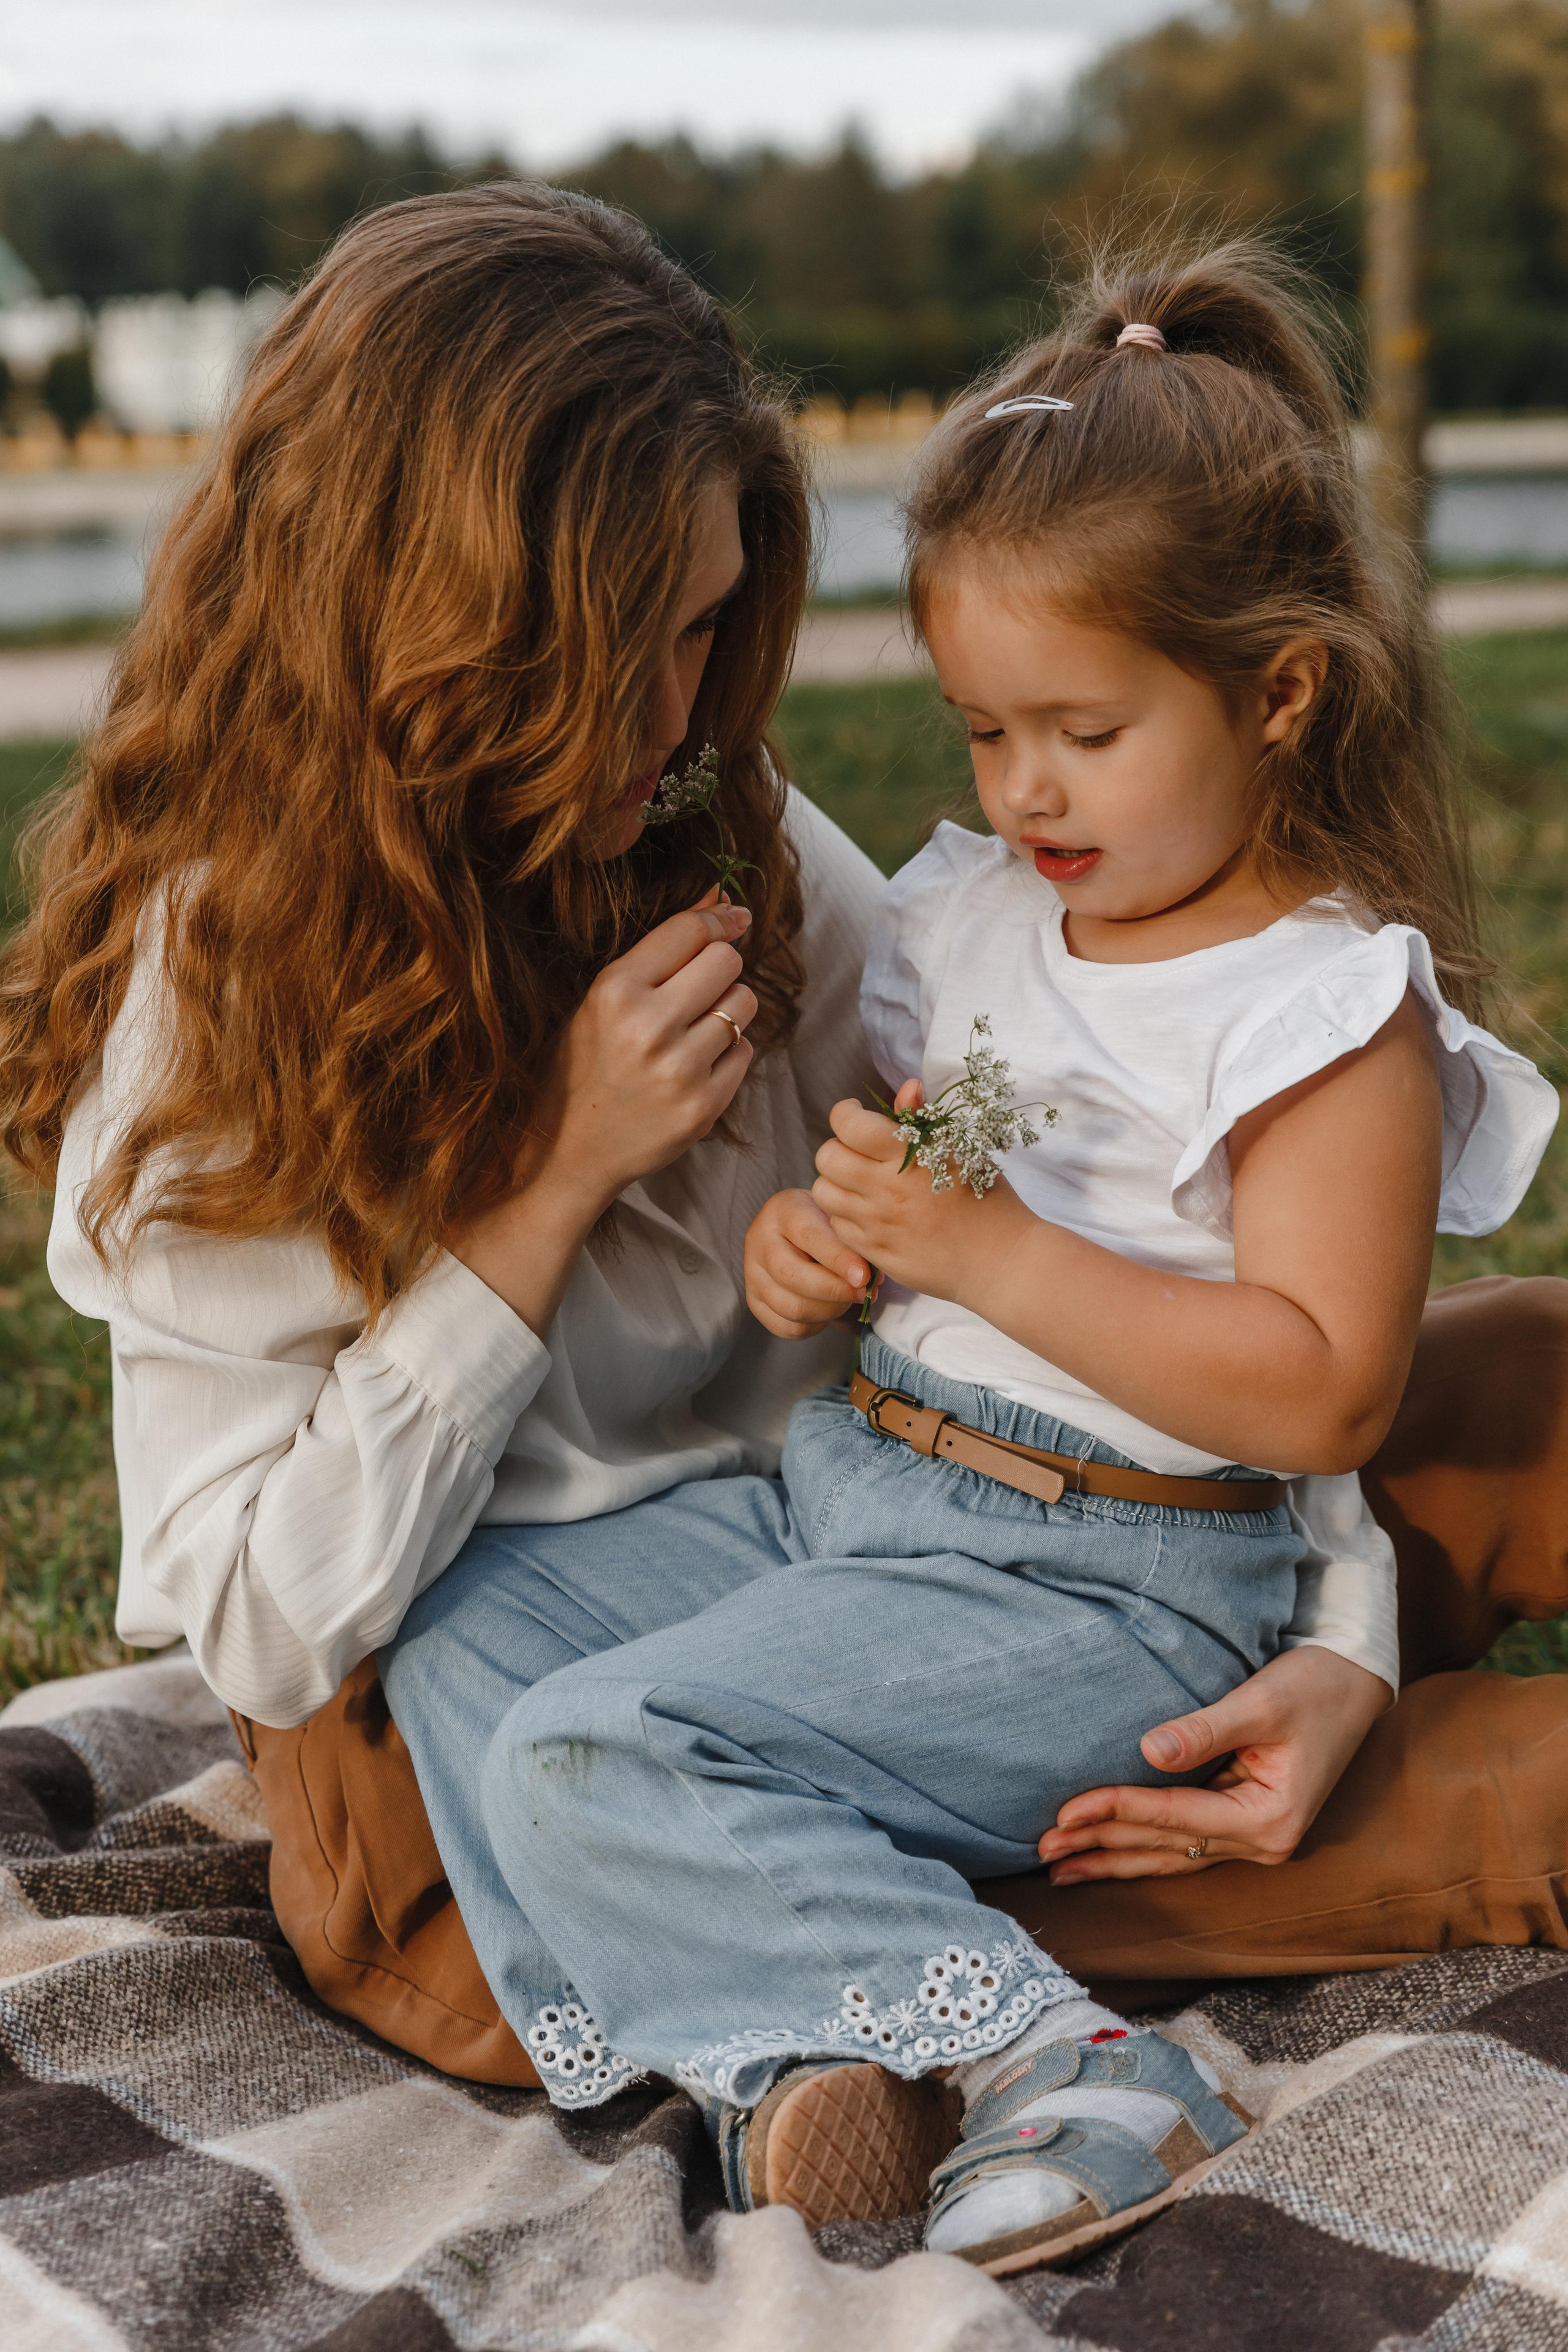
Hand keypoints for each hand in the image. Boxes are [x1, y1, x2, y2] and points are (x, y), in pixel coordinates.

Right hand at [451, 893, 755, 1332]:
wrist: (568, 1153)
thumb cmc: (582, 1068)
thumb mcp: (600, 1001)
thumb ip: (660, 951)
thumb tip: (722, 897)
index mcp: (614, 991)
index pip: (690, 931)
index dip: (719, 917)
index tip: (735, 917)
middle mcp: (648, 1027)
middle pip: (727, 961)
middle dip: (720, 967)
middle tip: (699, 987)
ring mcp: (679, 1070)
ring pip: (744, 1004)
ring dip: (727, 1010)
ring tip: (693, 1030)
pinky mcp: (703, 1107)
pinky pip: (746, 1051)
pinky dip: (728, 1052)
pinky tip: (695, 1065)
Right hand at [745, 1189, 871, 1339]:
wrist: (795, 1229)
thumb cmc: (823, 1221)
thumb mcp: (836, 1217)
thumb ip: (850, 1242)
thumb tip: (870, 1279)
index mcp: (783, 1211)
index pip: (808, 1237)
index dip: (839, 1260)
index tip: (864, 1276)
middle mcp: (759, 1241)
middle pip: (792, 1277)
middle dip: (834, 1291)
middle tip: (864, 1293)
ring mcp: (752, 1274)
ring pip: (791, 1307)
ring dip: (828, 1310)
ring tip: (847, 1299)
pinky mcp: (755, 1302)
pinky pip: (788, 1327)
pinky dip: (815, 1325)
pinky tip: (828, 1309)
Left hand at [810, 1085, 1018, 1304]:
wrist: (1000, 1260)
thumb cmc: (987, 1198)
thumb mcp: (961, 1150)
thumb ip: (924, 1119)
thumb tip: (907, 1087)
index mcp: (908, 1155)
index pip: (847, 1124)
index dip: (846, 1113)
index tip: (858, 1116)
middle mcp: (885, 1188)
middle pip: (826, 1156)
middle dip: (838, 1147)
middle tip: (858, 1152)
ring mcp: (877, 1224)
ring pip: (824, 1192)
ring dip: (837, 1182)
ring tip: (860, 1183)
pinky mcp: (874, 1252)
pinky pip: (837, 1225)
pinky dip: (845, 1215)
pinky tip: (870, 1212)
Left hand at [1036, 1645, 1390, 1880]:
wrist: (1355, 1684)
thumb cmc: (1315, 1686)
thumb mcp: (1263, 1701)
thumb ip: (1205, 1729)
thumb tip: (1148, 1749)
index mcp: (1269, 1819)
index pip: (1175, 1817)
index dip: (1117, 1812)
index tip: (1065, 1813)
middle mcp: (1263, 1842)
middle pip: (1167, 1847)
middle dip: (1102, 1848)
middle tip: (1042, 1850)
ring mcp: (1255, 1839)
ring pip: (1171, 1856)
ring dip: (1114, 1861)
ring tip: (1059, 1870)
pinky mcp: (1246, 1824)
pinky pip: (1183, 1845)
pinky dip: (1142, 1850)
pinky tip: (1105, 1858)